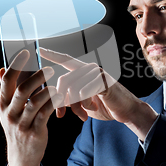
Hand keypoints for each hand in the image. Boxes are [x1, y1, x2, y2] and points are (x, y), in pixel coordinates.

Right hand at [0, 50, 61, 165]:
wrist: (21, 157)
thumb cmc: (18, 127)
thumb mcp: (9, 110)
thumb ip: (8, 90)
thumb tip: (1, 69)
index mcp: (2, 104)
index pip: (7, 81)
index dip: (16, 65)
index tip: (26, 51)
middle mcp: (9, 113)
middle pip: (21, 90)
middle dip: (36, 77)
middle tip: (49, 68)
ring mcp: (21, 124)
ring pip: (34, 102)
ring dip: (47, 90)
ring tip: (56, 83)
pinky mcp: (35, 132)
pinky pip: (44, 114)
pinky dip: (53, 103)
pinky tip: (60, 96)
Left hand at [39, 48, 157, 139]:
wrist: (126, 111)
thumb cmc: (105, 106)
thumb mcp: (83, 103)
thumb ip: (70, 99)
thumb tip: (57, 104)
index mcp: (84, 71)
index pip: (66, 60)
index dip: (53, 55)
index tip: (40, 49)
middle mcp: (90, 68)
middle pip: (63, 81)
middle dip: (60, 101)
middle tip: (62, 115)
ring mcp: (97, 73)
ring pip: (72, 90)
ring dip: (75, 107)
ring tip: (82, 115)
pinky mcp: (104, 81)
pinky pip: (83, 93)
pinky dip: (86, 105)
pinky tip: (94, 107)